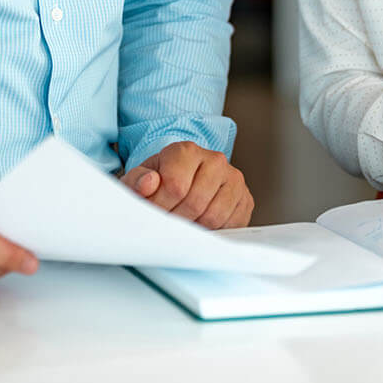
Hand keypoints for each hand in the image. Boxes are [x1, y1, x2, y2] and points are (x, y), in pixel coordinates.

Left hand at [122, 141, 253, 229]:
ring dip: (194, 227)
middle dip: (176, 220)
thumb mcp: (141, 178)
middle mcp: (215, 160)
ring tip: (182, 223)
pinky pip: (230, 225)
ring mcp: (234, 179)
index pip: (175, 186)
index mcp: (187, 151)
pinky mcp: (245, 199)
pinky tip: (200, 224)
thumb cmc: (161, 181)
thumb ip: (137, 180)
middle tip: (166, 223)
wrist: (184, 183)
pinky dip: (213, 231)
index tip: (152, 212)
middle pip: (195, 203)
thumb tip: (149, 183)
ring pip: (214, 217)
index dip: (160, 206)